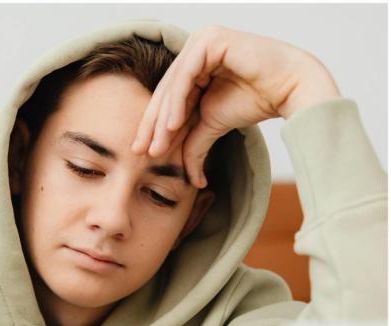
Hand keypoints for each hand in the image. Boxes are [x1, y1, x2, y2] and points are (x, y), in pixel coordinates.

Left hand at [131, 25, 340, 187]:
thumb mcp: (213, 124)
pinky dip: (177, 101)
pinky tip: (172, 125)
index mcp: (193, 64)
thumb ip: (193, 143)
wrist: (290, 88)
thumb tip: (189, 179)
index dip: (152, 126)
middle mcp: (195, 49)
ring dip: (163, 118)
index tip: (142, 152)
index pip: (166, 97)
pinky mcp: (211, 40)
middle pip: (165, 91)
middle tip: (140, 151)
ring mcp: (202, 41)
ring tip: (158, 145)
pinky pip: (186, 75)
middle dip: (152, 125)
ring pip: (173, 85)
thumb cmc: (257, 101)